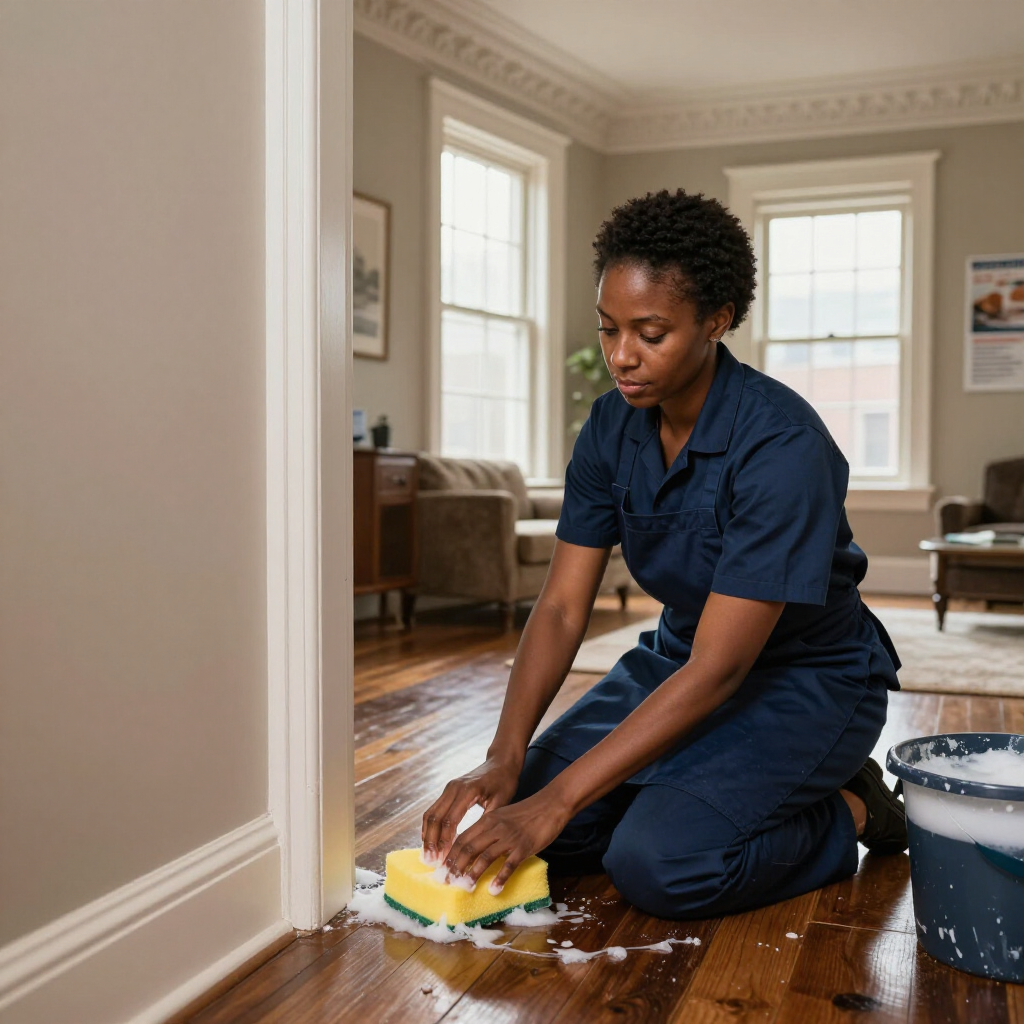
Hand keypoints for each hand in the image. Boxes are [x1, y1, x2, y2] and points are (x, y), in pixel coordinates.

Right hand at [421, 756, 520, 863]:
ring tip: (429, 856)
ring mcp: (448, 788)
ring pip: (431, 814)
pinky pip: (434, 810)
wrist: (501, 762)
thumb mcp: (502, 801)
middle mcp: (453, 788)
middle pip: (435, 818)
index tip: (443, 860)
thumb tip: (478, 845)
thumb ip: (488, 821)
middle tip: (431, 862)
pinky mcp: (448, 790)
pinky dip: (430, 827)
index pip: (450, 820)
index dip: (445, 842)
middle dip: (431, 841)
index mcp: (468, 791)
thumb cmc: (504, 781)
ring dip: (427, 835)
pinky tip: (431, 841)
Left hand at [442, 791, 569, 893]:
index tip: (442, 869)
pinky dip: (500, 878)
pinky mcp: (524, 846)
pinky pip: (509, 864)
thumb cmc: (526, 813)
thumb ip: (487, 829)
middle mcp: (495, 827)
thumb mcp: (502, 816)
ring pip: (485, 857)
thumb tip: (472, 847)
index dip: (450, 855)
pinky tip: (494, 890)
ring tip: (465, 888)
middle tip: (447, 882)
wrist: (551, 804)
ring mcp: (510, 837)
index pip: (462, 838)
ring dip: (473, 874)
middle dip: (456, 867)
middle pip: (469, 848)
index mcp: (488, 820)